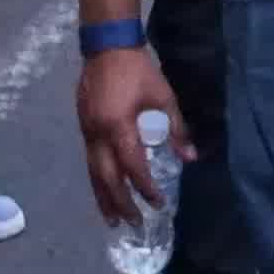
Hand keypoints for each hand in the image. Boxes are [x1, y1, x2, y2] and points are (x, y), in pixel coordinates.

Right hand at [76, 47, 188, 224]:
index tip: (158, 203)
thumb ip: (177, 129)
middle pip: (106, 177)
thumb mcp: (164, 97)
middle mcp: (97, 134)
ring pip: (93, 173)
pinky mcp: (83, 128)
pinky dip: (98, 181)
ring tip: (112, 220)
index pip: (132, 166)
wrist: (107, 48)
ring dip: (103, 198)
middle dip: (120, 203)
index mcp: (118, 126)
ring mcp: (86, 131)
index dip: (145, 187)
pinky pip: (90, 162)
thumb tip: (190, 158)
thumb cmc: (139, 71)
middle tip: (133, 224)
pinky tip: (105, 192)